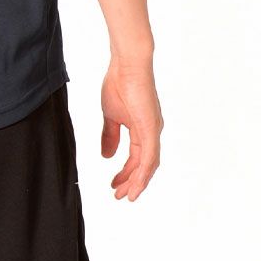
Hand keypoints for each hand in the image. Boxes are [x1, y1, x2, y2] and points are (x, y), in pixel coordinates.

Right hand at [100, 61, 163, 201]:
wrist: (126, 64)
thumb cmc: (118, 83)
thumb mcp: (110, 115)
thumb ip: (110, 136)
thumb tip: (107, 156)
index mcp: (142, 128)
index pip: (137, 157)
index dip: (126, 172)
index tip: (114, 184)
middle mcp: (151, 131)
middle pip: (144, 165)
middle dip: (131, 181)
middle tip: (119, 195)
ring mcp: (153, 130)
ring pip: (149, 165)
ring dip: (137, 182)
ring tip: (126, 195)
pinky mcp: (151, 128)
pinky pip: (149, 156)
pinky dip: (143, 172)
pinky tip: (135, 183)